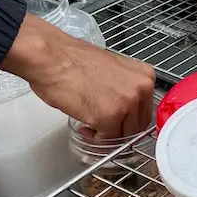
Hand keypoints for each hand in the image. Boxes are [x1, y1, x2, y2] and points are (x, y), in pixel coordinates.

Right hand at [1, 14, 155, 137]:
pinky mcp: (110, 117)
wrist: (52, 57)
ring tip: (91, 126)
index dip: (129, 119)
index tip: (119, 123)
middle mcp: (141, 88)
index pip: (145, 109)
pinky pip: (108, 139)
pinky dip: (96, 139)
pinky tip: (86, 127)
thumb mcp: (113, 70)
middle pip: (138, 124)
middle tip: (102, 128)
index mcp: (144, 75)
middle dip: (120, 129)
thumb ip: (125, 88)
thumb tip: (125, 106)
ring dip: (108, 135)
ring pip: (125, 134)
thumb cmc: (73, 60)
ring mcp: (127, 103)